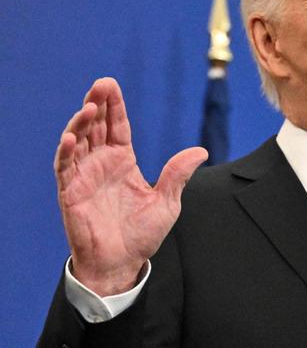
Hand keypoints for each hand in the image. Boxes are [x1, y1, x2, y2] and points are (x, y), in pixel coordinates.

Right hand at [54, 78, 207, 295]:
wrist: (123, 263)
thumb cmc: (142, 235)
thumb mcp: (167, 202)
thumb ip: (178, 174)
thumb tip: (201, 151)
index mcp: (124, 162)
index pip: (118, 126)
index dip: (115, 106)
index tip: (111, 84)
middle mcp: (102, 164)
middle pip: (97, 126)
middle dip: (97, 104)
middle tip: (100, 84)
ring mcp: (84, 176)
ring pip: (78, 140)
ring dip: (81, 122)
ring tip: (90, 107)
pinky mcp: (70, 191)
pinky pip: (64, 166)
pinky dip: (65, 151)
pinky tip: (71, 137)